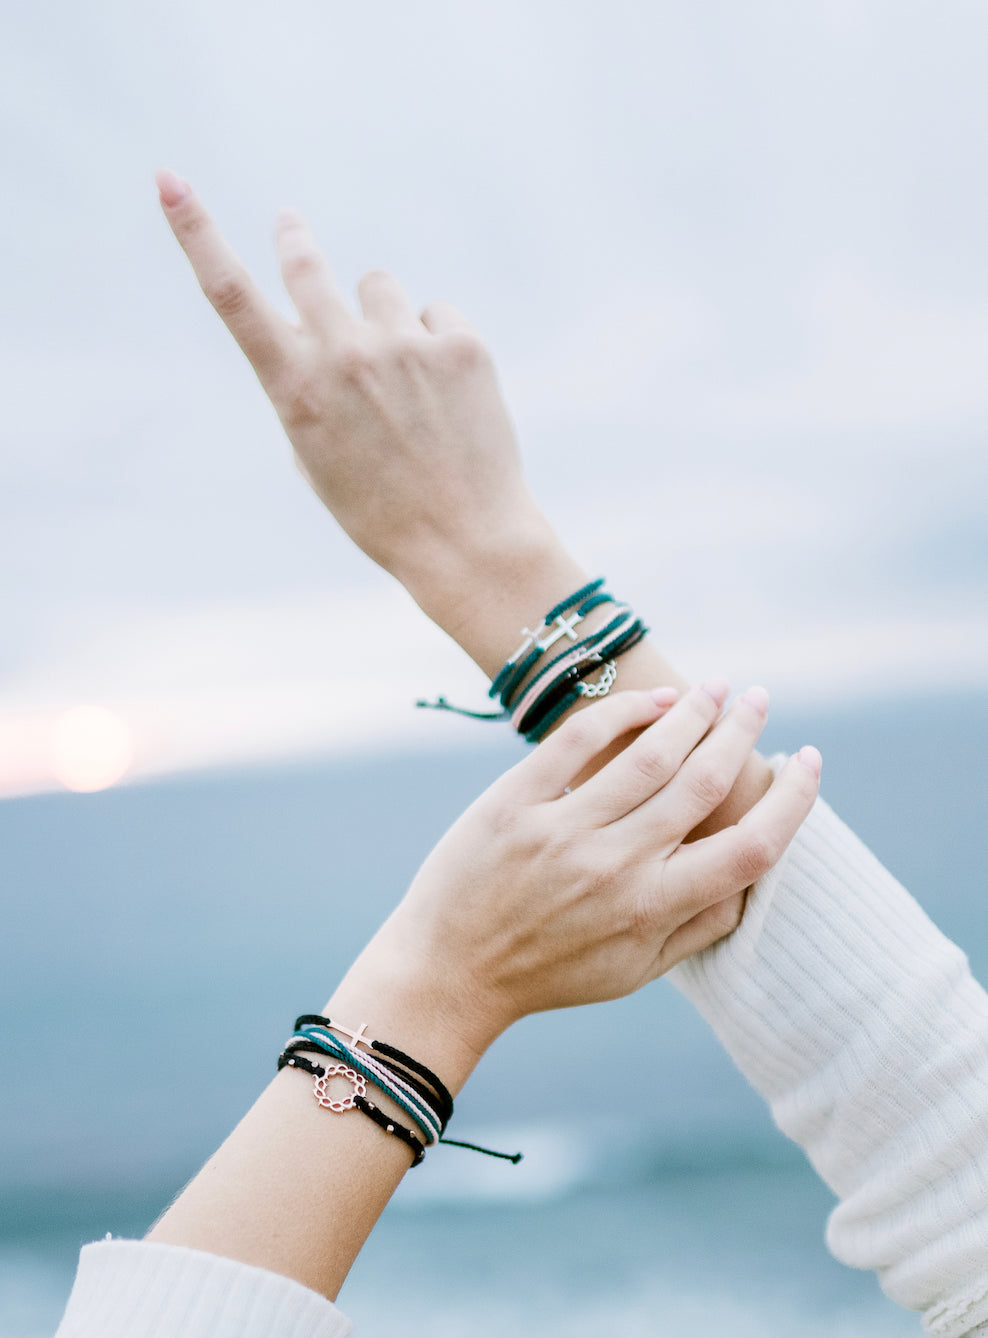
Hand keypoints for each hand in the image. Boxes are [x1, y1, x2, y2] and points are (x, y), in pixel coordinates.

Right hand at [155, 169, 551, 605]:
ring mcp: (404, 345)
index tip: (168, 180)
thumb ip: (308, 386)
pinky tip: (449, 394)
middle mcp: (344, 355)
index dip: (195, 231)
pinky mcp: (462, 346)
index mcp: (295, 389)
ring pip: (380, 286)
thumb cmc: (380, 510)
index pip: (230, 295)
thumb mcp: (316, 458)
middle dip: (293, 241)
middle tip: (289, 224)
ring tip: (406, 379)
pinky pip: (437, 314)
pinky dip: (439, 344)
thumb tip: (328, 326)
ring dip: (384, 317)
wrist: (465, 542)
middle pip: (305, 265)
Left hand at [339, 682, 821, 1075]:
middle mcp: (616, 867)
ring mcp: (563, 831)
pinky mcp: (515, 802)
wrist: (449, 970)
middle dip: (742, 732)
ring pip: (650, 754)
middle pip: (704, 783)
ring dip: (693, 713)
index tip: (808, 762)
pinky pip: (579, 741)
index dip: (793, 801)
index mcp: (653, 911)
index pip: (751, 848)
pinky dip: (622, 712)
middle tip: (759, 699)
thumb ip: (699, 925)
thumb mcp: (635, 970)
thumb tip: (755, 876)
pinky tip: (654, 700)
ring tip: (716, 688)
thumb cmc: (551, 972)